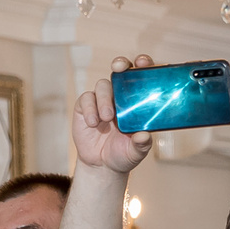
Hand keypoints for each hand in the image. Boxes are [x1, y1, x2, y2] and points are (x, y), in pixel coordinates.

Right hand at [71, 55, 158, 174]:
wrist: (102, 166)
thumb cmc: (124, 154)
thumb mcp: (136, 152)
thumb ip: (141, 144)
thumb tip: (144, 135)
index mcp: (137, 101)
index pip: (142, 77)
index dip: (144, 65)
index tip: (144, 63)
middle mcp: (120, 96)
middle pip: (120, 70)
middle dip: (120, 64)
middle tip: (120, 68)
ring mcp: (102, 99)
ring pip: (103, 85)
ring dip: (104, 98)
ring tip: (107, 118)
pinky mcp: (85, 106)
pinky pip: (86, 98)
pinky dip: (90, 109)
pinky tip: (94, 123)